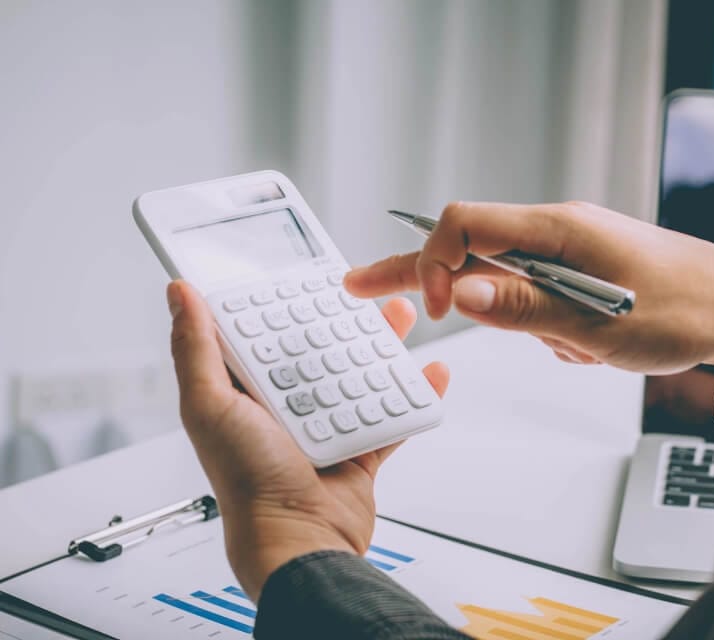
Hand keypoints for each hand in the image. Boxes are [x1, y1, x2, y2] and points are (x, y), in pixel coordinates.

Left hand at [166, 280, 448, 602]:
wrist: (302, 542)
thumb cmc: (249, 483)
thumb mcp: (210, 407)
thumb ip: (196, 350)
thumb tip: (178, 295)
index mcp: (247, 393)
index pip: (266, 335)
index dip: (284, 304)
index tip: (305, 275)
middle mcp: (286, 407)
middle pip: (320, 349)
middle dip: (343, 319)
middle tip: (363, 292)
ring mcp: (326, 428)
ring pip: (359, 375)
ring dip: (383, 346)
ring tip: (400, 318)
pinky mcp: (360, 449)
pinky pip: (392, 415)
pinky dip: (414, 394)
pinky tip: (428, 373)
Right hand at [346, 201, 713, 380]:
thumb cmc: (686, 309)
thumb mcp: (596, 323)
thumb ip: (522, 307)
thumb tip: (458, 292)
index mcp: (558, 228)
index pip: (466, 223)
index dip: (434, 263)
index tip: (433, 312)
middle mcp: (559, 232)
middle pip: (472, 245)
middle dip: (420, 271)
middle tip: (364, 284)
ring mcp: (570, 253)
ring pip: (508, 281)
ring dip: (522, 322)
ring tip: (581, 347)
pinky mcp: (581, 275)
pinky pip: (540, 299)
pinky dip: (551, 330)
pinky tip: (592, 347)